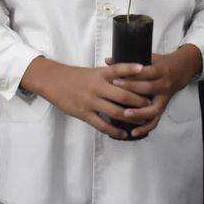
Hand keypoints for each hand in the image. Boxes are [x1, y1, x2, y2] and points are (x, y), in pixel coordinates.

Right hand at [21, 57, 148, 138]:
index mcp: (100, 74)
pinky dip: (114, 130)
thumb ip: (109, 75)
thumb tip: (129, 78)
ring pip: (115, 111)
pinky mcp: (84, 113)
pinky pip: (102, 124)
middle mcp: (97, 87)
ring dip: (131, 117)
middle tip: (150, 104)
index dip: (132, 69)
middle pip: (123, 95)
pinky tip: (123, 133)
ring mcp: (90, 101)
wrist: (53, 81)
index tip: (145, 70)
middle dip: (139, 101)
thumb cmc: (76, 76)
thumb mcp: (93, 72)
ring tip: (142, 120)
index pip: (118, 69)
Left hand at [113, 45, 201, 138]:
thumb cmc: (161, 64)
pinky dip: (145, 127)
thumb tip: (107, 61)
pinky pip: (155, 120)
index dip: (132, 77)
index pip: (146, 74)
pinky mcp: (163, 108)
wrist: (180, 71)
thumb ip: (129, 62)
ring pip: (153, 108)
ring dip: (139, 114)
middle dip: (131, 93)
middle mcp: (163, 85)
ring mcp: (164, 98)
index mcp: (160, 70)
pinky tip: (134, 132)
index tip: (116, 79)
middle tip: (115, 95)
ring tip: (125, 115)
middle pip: (148, 90)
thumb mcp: (149, 58)